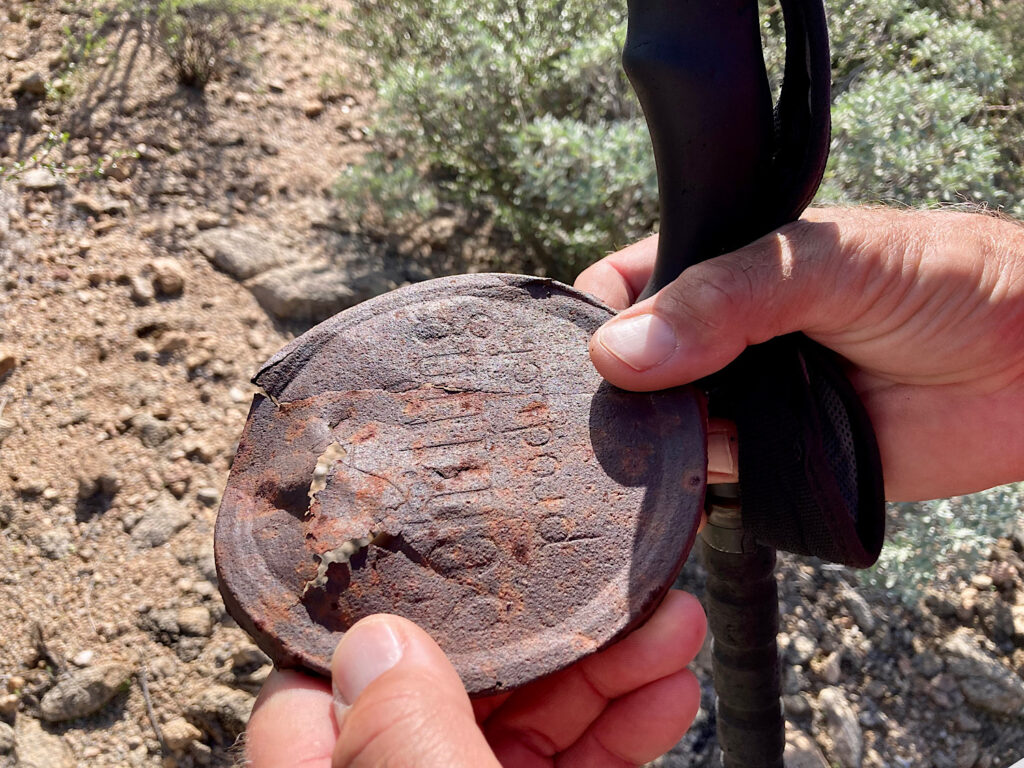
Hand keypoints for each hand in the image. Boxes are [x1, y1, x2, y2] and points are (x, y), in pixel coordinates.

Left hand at [245, 590, 705, 766]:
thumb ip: (404, 748)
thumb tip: (377, 642)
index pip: (315, 691)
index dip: (373, 613)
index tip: (442, 548)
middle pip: (445, 688)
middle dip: (539, 629)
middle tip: (610, 578)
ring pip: (520, 720)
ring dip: (601, 669)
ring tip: (670, 625)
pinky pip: (567, 761)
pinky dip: (618, 727)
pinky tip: (666, 692)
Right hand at [576, 207, 1023, 500]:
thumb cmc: (947, 282)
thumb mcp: (828, 264)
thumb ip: (726, 300)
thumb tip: (622, 352)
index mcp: (725, 270)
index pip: (627, 284)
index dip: (598, 314)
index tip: (581, 350)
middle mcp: (722, 337)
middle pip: (633, 366)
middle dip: (619, 390)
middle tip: (617, 413)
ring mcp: (743, 401)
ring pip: (662, 428)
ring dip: (657, 442)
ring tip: (677, 441)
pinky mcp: (771, 462)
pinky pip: (708, 478)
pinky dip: (696, 482)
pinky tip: (708, 473)